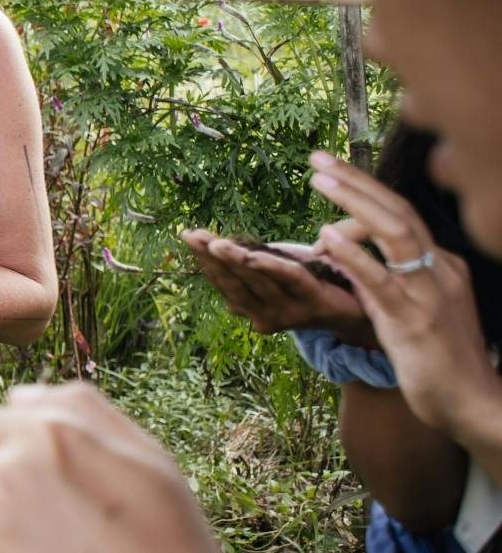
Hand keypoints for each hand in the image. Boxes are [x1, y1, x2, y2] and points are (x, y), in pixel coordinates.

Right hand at [181, 228, 371, 340]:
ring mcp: (290, 313)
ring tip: (216, 243)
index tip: (187, 235)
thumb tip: (220, 260)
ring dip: (234, 262)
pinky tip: (253, 255)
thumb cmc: (319, 287)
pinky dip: (270, 267)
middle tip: (192, 236)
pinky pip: (290, 280)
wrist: (365, 312)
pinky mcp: (315, 303)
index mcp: (253, 310)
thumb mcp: (279, 277)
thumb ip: (253, 270)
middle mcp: (265, 317)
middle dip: (211, 258)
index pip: (223, 281)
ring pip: (257, 282)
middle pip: (233, 282)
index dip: (204, 259)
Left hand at [309, 151, 501, 439]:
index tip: (332, 169)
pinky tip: (326, 237)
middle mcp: (440, 271)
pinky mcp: (414, 320)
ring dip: (355, 203)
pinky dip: (355, 255)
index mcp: (442, 267)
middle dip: (357, 181)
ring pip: (395, 234)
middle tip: (318, 158)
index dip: (367, 189)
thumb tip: (347, 259)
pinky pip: (383, 280)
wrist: (473, 402)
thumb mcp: (410, 312)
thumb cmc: (439, 361)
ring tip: (319, 181)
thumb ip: (381, 283)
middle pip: (398, 211)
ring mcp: (429, 293)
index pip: (403, 215)